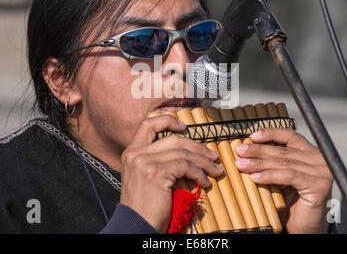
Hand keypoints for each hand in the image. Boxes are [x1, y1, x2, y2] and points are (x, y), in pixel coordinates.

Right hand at [120, 115, 222, 232]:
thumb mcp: (143, 177)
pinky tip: (204, 182)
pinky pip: (186, 166)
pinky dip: (200, 173)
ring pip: (183, 153)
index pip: (148, 124)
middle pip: (174, 140)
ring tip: (215, 171)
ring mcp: (144, 162)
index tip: (184, 126)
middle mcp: (136, 153)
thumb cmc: (143, 206)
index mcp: (131, 152)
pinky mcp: (156, 173)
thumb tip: (181, 153)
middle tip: (212, 157)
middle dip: (198, 147)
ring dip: (204, 162)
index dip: (168, 120)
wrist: (135, 225)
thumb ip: (154, 160)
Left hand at [234, 128, 332, 233]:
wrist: (303, 227)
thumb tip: (244, 151)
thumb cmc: (290, 202)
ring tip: (242, 165)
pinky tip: (256, 178)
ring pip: (284, 163)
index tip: (251, 136)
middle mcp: (319, 159)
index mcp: (309, 152)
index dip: (270, 133)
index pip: (289, 136)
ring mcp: (322, 171)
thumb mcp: (278, 177)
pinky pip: (289, 176)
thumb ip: (270, 162)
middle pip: (283, 150)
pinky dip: (270, 176)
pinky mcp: (319, 185)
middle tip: (239, 151)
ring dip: (260, 163)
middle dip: (258, 150)